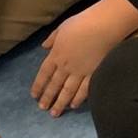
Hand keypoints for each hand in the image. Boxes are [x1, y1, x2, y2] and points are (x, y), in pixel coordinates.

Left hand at [31, 2, 132, 116]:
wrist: (102, 27)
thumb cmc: (81, 23)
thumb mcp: (61, 28)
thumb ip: (52, 39)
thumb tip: (44, 46)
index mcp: (56, 55)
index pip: (44, 74)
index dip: (38, 85)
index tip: (34, 95)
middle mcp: (66, 66)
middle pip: (54, 85)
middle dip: (48, 98)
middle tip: (43, 108)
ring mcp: (80, 72)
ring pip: (67, 91)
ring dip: (60, 103)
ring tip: (55, 113)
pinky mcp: (94, 74)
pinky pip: (84, 90)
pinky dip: (78, 99)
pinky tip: (73, 105)